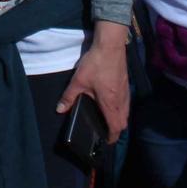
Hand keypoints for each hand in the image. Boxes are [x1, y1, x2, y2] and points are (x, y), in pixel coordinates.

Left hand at [57, 21, 131, 141]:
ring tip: (108, 120)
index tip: (106, 142)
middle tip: (106, 132)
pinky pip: (126, 103)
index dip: (112, 137)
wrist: (110, 45)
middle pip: (123, 122)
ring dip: (119, 119)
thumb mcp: (78, 81)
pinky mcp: (126, 84)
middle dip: (116, 130)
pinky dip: (121, 109)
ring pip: (126, 112)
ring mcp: (126, 92)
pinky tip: (112, 103)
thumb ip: (69, 97)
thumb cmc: (96, 64)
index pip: (116, 127)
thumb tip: (60, 110)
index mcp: (110, 104)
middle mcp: (121, 101)